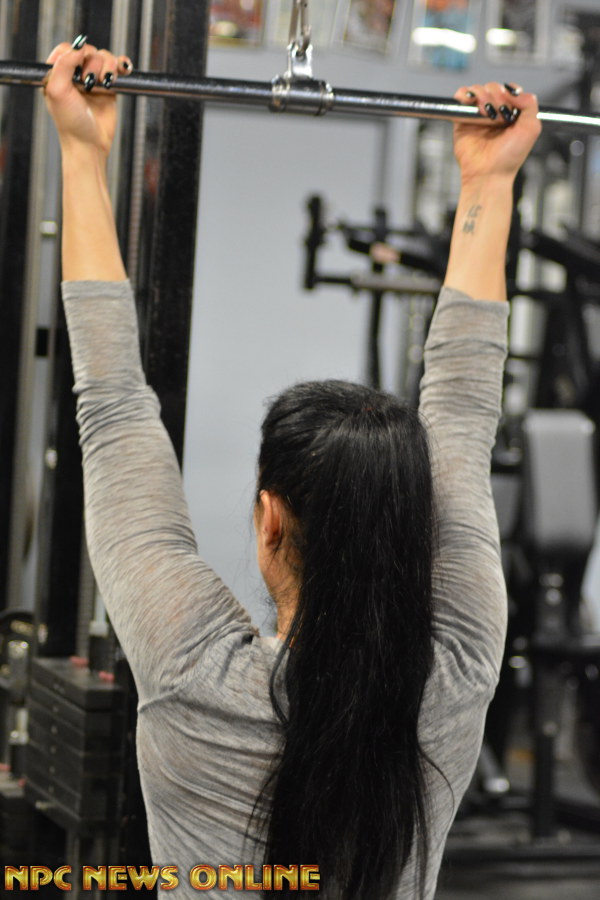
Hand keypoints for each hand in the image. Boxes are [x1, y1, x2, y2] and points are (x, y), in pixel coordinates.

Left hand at [44, 37, 131, 156]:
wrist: (90, 144)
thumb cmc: (70, 122)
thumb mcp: (58, 90)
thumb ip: (64, 63)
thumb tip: (80, 45)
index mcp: (57, 73)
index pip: (66, 48)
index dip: (75, 53)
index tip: (77, 69)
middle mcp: (75, 74)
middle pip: (88, 51)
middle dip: (93, 65)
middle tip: (89, 84)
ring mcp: (93, 80)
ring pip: (104, 57)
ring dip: (108, 67)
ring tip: (106, 84)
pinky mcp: (109, 87)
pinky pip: (118, 67)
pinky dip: (122, 65)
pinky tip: (124, 69)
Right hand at [452, 82, 541, 184]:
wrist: (489, 173)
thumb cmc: (510, 157)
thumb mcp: (531, 128)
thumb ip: (530, 104)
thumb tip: (513, 90)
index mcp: (511, 113)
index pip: (510, 90)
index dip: (510, 92)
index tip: (510, 104)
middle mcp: (494, 112)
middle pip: (493, 87)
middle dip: (496, 95)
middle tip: (498, 113)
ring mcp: (478, 115)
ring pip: (478, 89)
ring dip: (482, 95)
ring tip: (486, 111)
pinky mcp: (462, 119)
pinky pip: (461, 97)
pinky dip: (464, 94)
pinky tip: (471, 102)